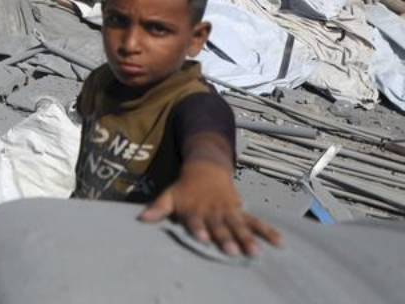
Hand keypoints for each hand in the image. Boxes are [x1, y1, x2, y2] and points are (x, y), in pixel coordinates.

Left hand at [140, 160, 281, 256]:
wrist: (206, 169)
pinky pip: (256, 222)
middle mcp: (212, 211)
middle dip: (226, 238)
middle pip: (219, 226)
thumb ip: (158, 208)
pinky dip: (268, 231)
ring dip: (248, 238)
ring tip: (256, 252)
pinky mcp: (241, 211)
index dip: (199, 229)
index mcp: (194, 209)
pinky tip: (280, 242)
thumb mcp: (169, 195)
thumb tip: (141, 218)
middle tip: (232, 251)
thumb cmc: (185, 188)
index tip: (203, 239)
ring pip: (239, 225)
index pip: (195, 221)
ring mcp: (228, 211)